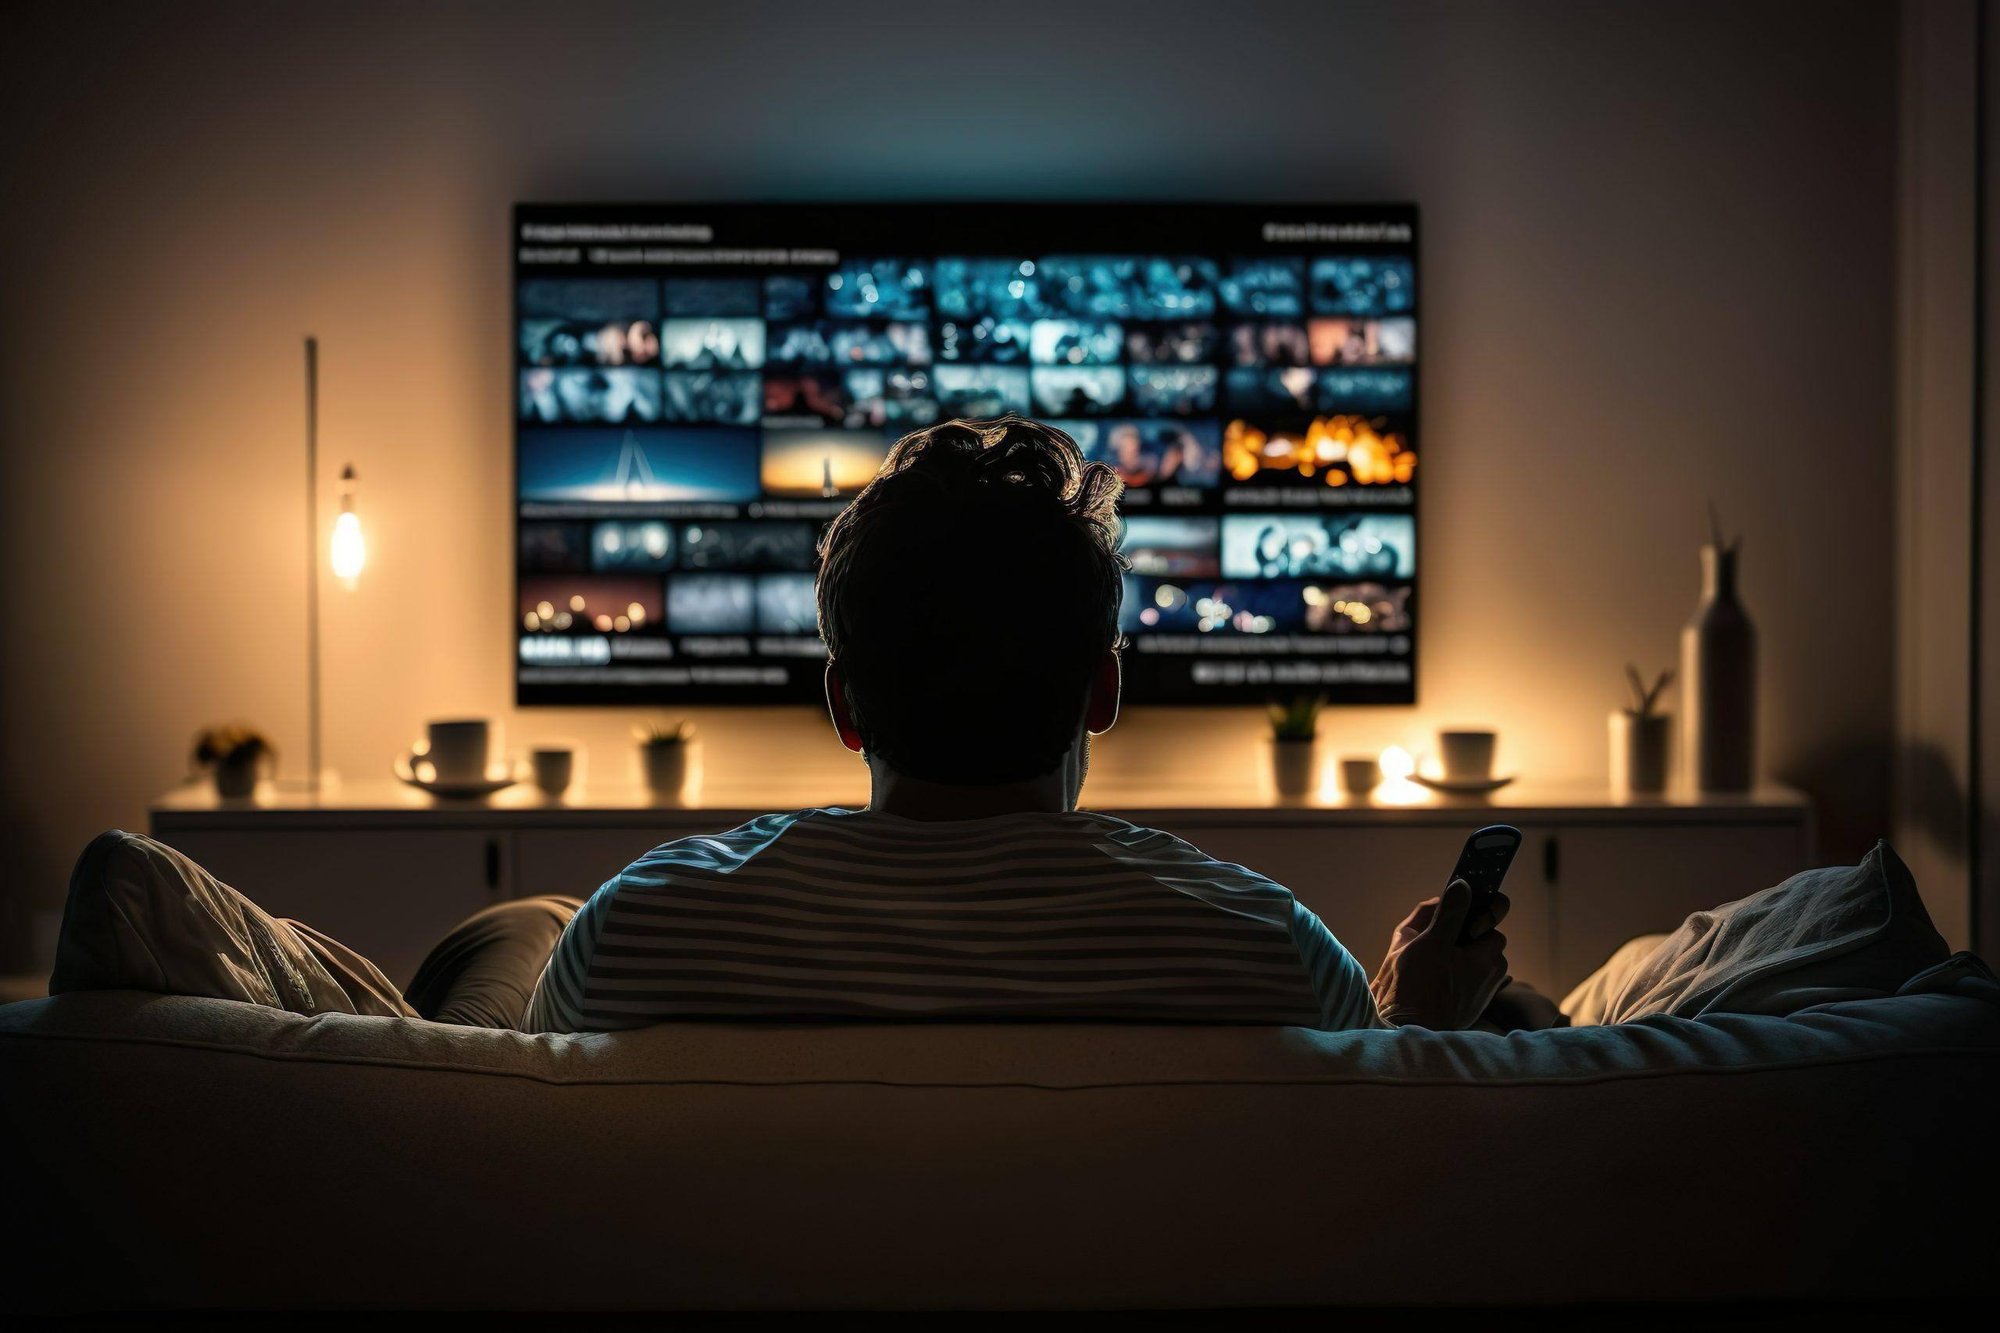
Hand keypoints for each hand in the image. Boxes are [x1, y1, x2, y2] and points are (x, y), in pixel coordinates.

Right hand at [1370, 879, 1509, 1029]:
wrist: (1404, 1032)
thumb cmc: (1417, 987)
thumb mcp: (1430, 941)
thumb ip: (1450, 911)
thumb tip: (1463, 885)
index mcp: (1488, 958)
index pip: (1492, 920)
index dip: (1477, 910)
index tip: (1460, 907)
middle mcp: (1490, 976)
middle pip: (1480, 939)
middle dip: (1458, 932)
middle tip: (1430, 933)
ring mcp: (1479, 993)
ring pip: (1470, 958)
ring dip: (1451, 952)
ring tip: (1423, 956)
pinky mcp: (1467, 1006)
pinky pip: (1464, 978)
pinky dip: (1448, 971)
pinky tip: (1426, 974)